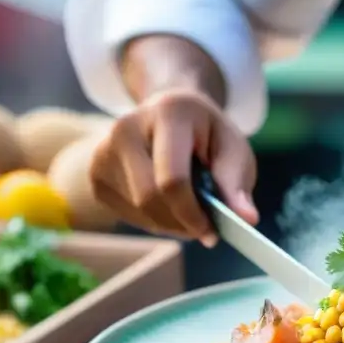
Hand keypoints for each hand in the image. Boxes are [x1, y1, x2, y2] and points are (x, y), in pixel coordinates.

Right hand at [90, 89, 258, 245]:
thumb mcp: (233, 149)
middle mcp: (126, 127)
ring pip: (139, 210)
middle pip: (150, 198)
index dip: (192, 214)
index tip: (212, 231)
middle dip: (181, 223)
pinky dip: (153, 221)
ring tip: (189, 209)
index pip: (171, 179)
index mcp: (167, 113)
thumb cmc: (207, 133)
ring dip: (170, 224)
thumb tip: (247, 219)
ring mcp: (103, 150)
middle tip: (204, 227)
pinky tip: (168, 204)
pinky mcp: (96, 173)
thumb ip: (237, 183)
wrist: (171, 111)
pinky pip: (128, 214)